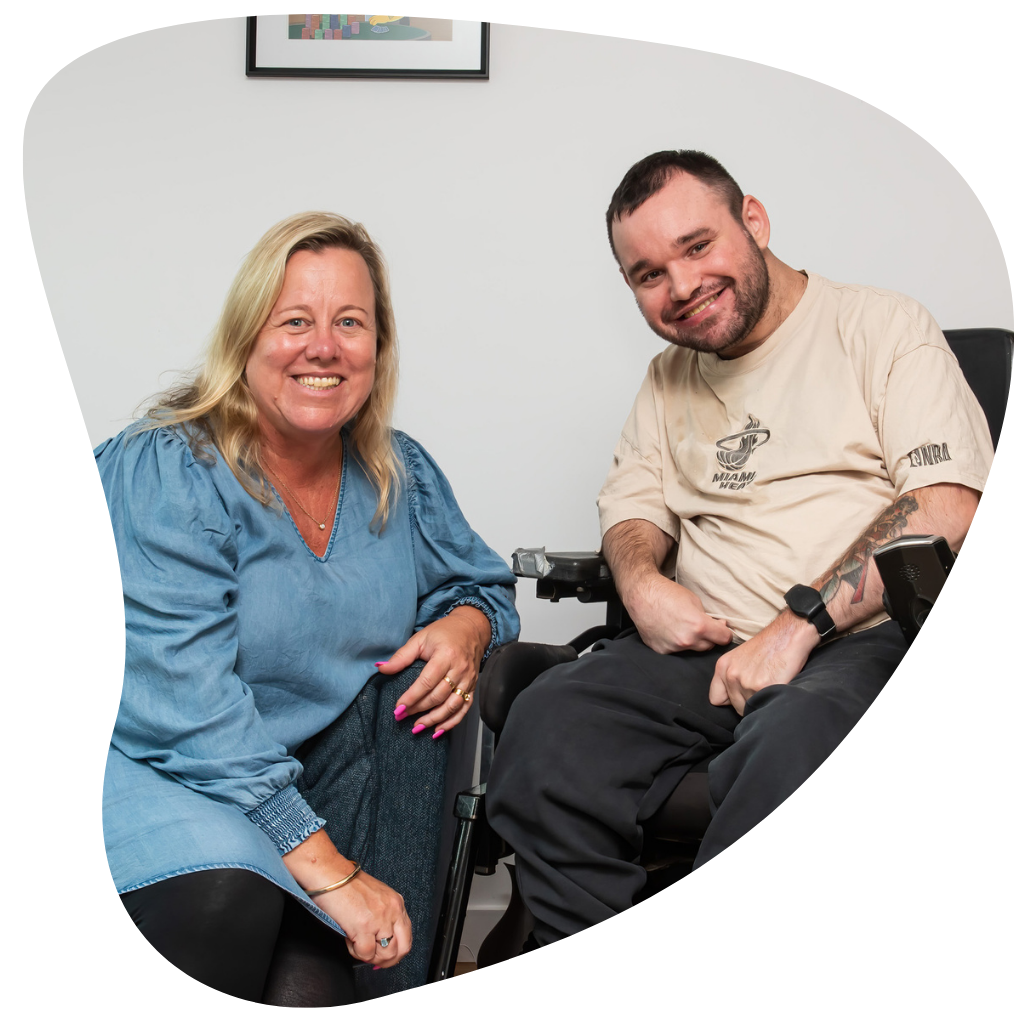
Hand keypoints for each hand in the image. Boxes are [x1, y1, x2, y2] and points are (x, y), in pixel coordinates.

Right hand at [283, 829, 411, 967]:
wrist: (331, 875)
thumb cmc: (347, 885)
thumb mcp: (376, 898)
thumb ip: (383, 917)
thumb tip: (381, 943)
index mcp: (397, 903)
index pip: (407, 935)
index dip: (396, 951)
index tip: (384, 956)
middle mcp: (393, 910)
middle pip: (402, 948)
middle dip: (388, 960)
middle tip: (373, 959)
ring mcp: (380, 918)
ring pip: (385, 954)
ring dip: (370, 956)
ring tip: (357, 945)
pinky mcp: (364, 926)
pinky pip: (366, 953)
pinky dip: (357, 953)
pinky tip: (349, 941)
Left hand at [376, 605, 490, 737]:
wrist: (472, 629)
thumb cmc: (443, 633)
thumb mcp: (420, 639)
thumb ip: (401, 656)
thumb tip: (381, 668)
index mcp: (445, 655)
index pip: (427, 682)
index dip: (412, 697)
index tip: (398, 708)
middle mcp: (459, 669)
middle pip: (438, 696)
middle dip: (418, 709)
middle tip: (402, 717)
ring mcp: (468, 679)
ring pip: (452, 706)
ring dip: (434, 719)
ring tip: (417, 727)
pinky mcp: (473, 686)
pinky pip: (464, 708)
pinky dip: (452, 722)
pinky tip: (438, 730)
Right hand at [627, 575, 732, 653]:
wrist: (641, 595)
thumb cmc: (668, 593)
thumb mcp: (695, 601)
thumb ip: (708, 618)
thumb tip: (719, 628)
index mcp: (699, 626)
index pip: (724, 639)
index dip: (725, 633)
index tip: (722, 630)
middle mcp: (687, 640)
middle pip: (709, 646)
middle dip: (709, 637)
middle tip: (702, 626)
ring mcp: (673, 647)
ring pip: (692, 649)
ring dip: (692, 641)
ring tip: (682, 626)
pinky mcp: (661, 650)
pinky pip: (676, 650)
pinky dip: (676, 643)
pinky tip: (670, 630)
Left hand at [708, 611, 819, 714]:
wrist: (789, 632)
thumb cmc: (770, 645)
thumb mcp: (741, 658)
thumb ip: (734, 676)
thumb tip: (734, 698)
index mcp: (723, 666)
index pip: (716, 699)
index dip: (730, 701)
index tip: (742, 696)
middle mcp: (731, 675)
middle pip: (736, 707)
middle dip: (749, 703)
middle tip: (763, 689)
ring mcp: (746, 682)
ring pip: (751, 709)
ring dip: (762, 703)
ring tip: (772, 687)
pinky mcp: (763, 688)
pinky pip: (766, 706)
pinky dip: (773, 701)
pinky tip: (778, 688)